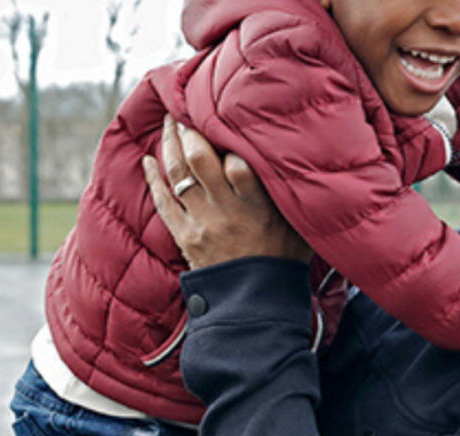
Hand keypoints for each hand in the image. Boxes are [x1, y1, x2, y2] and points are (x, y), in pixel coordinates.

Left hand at [141, 115, 312, 268]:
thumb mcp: (301, 225)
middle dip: (191, 130)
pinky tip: (148, 159)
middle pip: (200, 161)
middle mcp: (226, 211)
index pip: (239, 166)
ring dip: (171, 145)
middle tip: (187, 109)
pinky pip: (163, 202)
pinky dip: (153, 179)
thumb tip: (310, 161)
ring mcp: (202, 223)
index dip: (231, 141)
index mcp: (257, 206)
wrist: (256, 302)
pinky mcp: (185, 236)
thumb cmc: (284, 259)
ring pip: (179, 175)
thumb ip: (297, 194)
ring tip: (169, 122)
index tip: (226, 118)